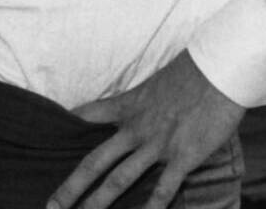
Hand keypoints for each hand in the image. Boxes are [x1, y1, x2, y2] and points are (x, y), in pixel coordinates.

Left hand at [49, 50, 243, 208]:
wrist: (218, 70)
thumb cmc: (190, 73)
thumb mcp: (154, 83)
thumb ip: (141, 102)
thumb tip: (141, 108)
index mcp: (126, 106)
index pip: (86, 117)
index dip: (66, 130)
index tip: (47, 142)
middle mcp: (135, 128)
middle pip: (94, 162)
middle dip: (71, 187)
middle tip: (51, 206)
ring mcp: (157, 145)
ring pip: (120, 180)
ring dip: (99, 202)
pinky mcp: (182, 157)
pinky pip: (163, 188)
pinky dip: (152, 207)